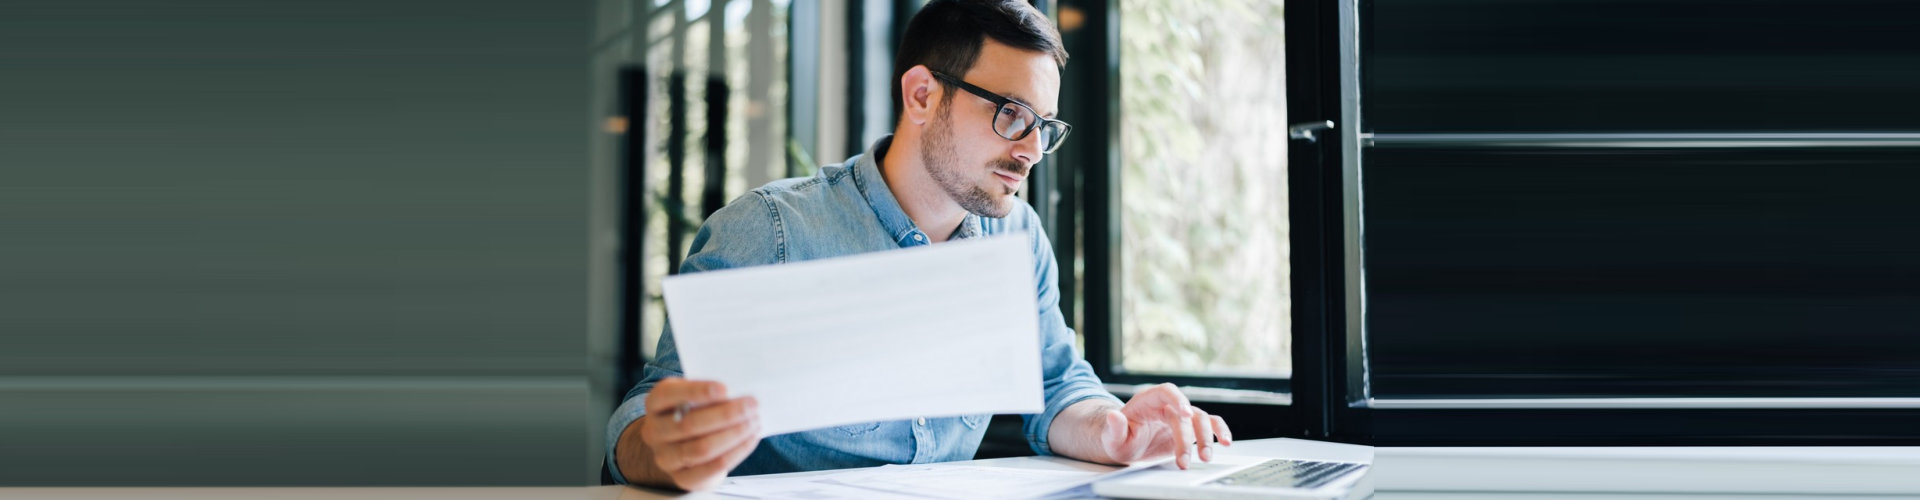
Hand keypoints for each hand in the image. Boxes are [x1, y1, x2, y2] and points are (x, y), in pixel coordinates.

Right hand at [638, 378, 761, 490]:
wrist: (680, 446)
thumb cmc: (692, 412)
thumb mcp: (693, 396)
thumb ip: (709, 392)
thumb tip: (739, 391)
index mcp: (655, 404)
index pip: (668, 395)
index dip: (696, 391)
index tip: (725, 388)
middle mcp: (654, 431)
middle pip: (689, 424)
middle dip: (725, 415)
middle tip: (751, 405)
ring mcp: (665, 457)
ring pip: (701, 448)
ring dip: (734, 434)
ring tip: (754, 422)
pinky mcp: (683, 477)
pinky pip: (712, 467)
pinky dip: (736, 452)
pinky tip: (750, 439)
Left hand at [1094, 383, 1231, 469]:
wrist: (1127, 445)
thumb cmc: (1119, 438)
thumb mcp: (1112, 437)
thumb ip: (1114, 427)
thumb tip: (1112, 415)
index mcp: (1148, 400)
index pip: (1166, 392)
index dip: (1178, 400)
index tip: (1186, 414)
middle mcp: (1167, 405)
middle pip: (1185, 414)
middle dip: (1188, 437)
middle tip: (1185, 460)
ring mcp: (1181, 416)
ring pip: (1201, 420)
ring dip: (1206, 438)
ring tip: (1205, 457)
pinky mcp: (1189, 429)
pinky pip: (1210, 425)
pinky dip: (1220, 431)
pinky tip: (1226, 442)